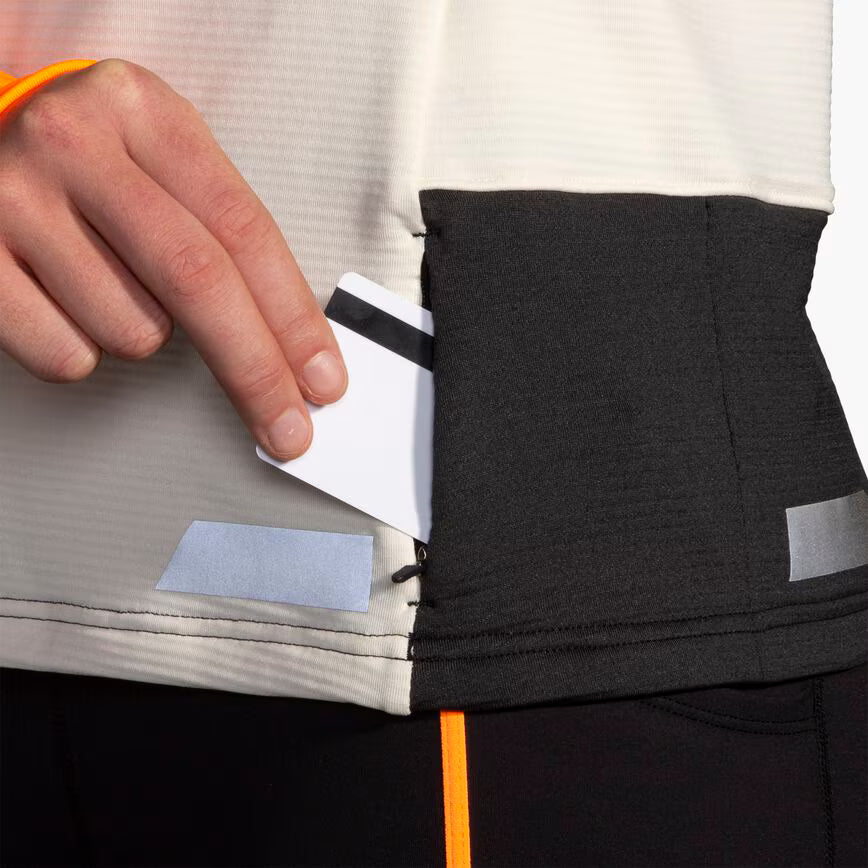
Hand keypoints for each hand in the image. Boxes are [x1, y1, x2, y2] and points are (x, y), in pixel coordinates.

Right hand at [0, 58, 347, 459]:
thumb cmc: (79, 163)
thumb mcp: (154, 157)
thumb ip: (219, 228)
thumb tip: (289, 342)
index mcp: (142, 111)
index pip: (245, 231)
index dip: (294, 318)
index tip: (321, 378)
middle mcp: (74, 143)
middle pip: (199, 281)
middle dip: (256, 371)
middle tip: (287, 427)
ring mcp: (12, 198)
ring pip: (134, 329)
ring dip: (144, 335)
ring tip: (108, 284)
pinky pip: (67, 355)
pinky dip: (84, 353)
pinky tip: (65, 303)